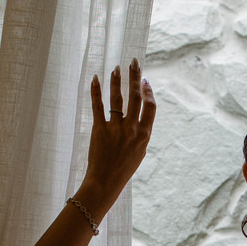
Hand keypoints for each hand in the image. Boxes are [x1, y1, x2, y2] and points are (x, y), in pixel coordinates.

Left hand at [83, 59, 156, 206]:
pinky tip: (95, 79)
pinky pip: (98, 106)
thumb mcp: (138, 153)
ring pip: (118, 98)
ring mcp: (116, 129)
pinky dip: (96, 91)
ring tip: (116, 68)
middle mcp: (132, 129)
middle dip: (135, 77)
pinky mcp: (100, 130)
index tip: (144, 80)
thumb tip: (141, 119)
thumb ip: (141, 134)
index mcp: (144, 135)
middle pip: (136, 97)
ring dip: (117, 81)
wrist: (105, 183)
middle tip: (134, 63)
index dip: (148, 91)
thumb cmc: (122, 170)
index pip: (150, 107)